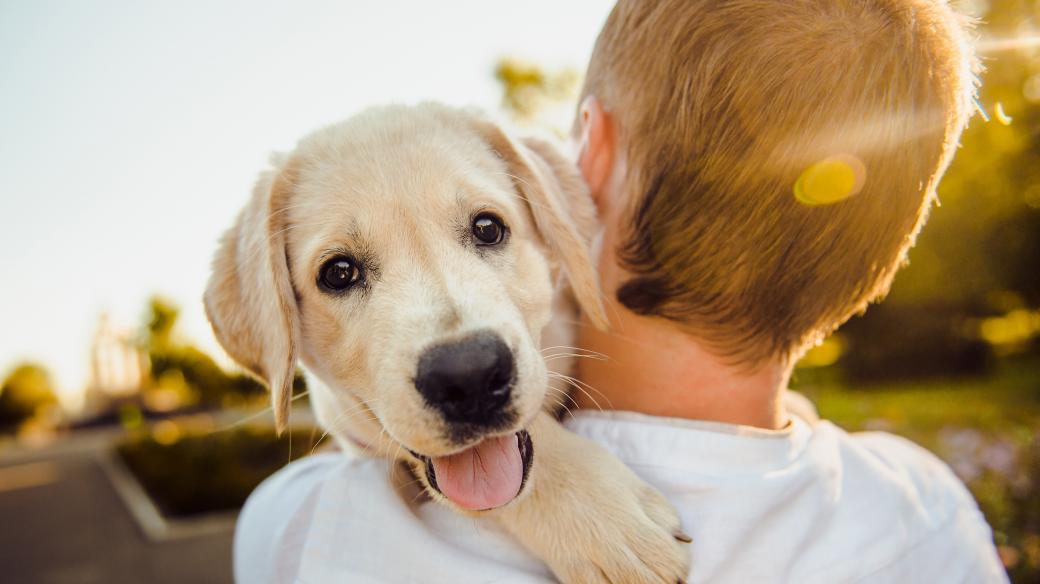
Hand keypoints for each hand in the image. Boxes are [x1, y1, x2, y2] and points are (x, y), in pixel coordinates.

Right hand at [493, 412, 691, 582]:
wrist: (526, 466)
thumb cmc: (578, 464)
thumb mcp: (626, 478)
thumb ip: (655, 507)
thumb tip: (679, 535)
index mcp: (631, 518)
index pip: (671, 560)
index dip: (679, 563)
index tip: (674, 555)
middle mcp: (612, 545)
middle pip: (654, 582)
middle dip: (663, 580)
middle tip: (658, 571)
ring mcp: (587, 560)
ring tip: (634, 574)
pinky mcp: (564, 568)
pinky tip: (610, 579)